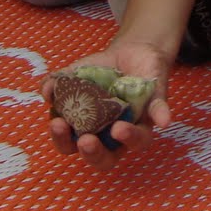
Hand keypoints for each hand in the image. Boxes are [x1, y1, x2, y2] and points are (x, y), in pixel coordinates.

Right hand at [42, 38, 171, 171]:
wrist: (131, 51)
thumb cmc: (99, 71)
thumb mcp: (74, 74)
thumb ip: (57, 82)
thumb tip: (46, 92)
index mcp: (90, 130)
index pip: (73, 146)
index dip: (63, 141)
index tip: (57, 124)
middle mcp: (115, 135)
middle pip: (105, 159)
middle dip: (93, 153)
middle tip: (85, 140)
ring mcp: (138, 124)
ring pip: (137, 142)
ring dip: (128, 138)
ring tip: (118, 129)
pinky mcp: (157, 107)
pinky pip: (160, 114)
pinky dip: (161, 117)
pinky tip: (163, 121)